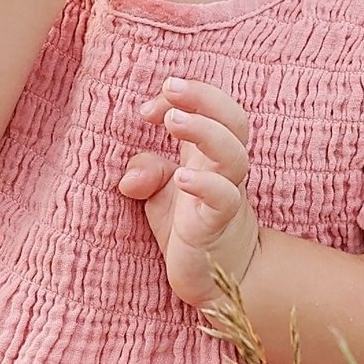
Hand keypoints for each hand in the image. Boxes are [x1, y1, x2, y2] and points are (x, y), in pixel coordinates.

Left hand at [117, 79, 260, 309]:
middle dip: (204, 97)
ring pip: (233, 154)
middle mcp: (223, 167)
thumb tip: (130, 176)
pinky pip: (223, 198)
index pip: (210, 108)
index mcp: (208, 151)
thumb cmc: (185, 225)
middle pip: (234, 119)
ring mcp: (226, 193)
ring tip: (173, 120)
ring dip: (204, 130)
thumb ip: (144, 171)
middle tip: (171, 87)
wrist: (217, 276)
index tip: (147, 110)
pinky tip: (180, 177)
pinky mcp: (219, 224)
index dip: (184, 97)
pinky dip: (204, 184)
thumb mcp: (157, 193)